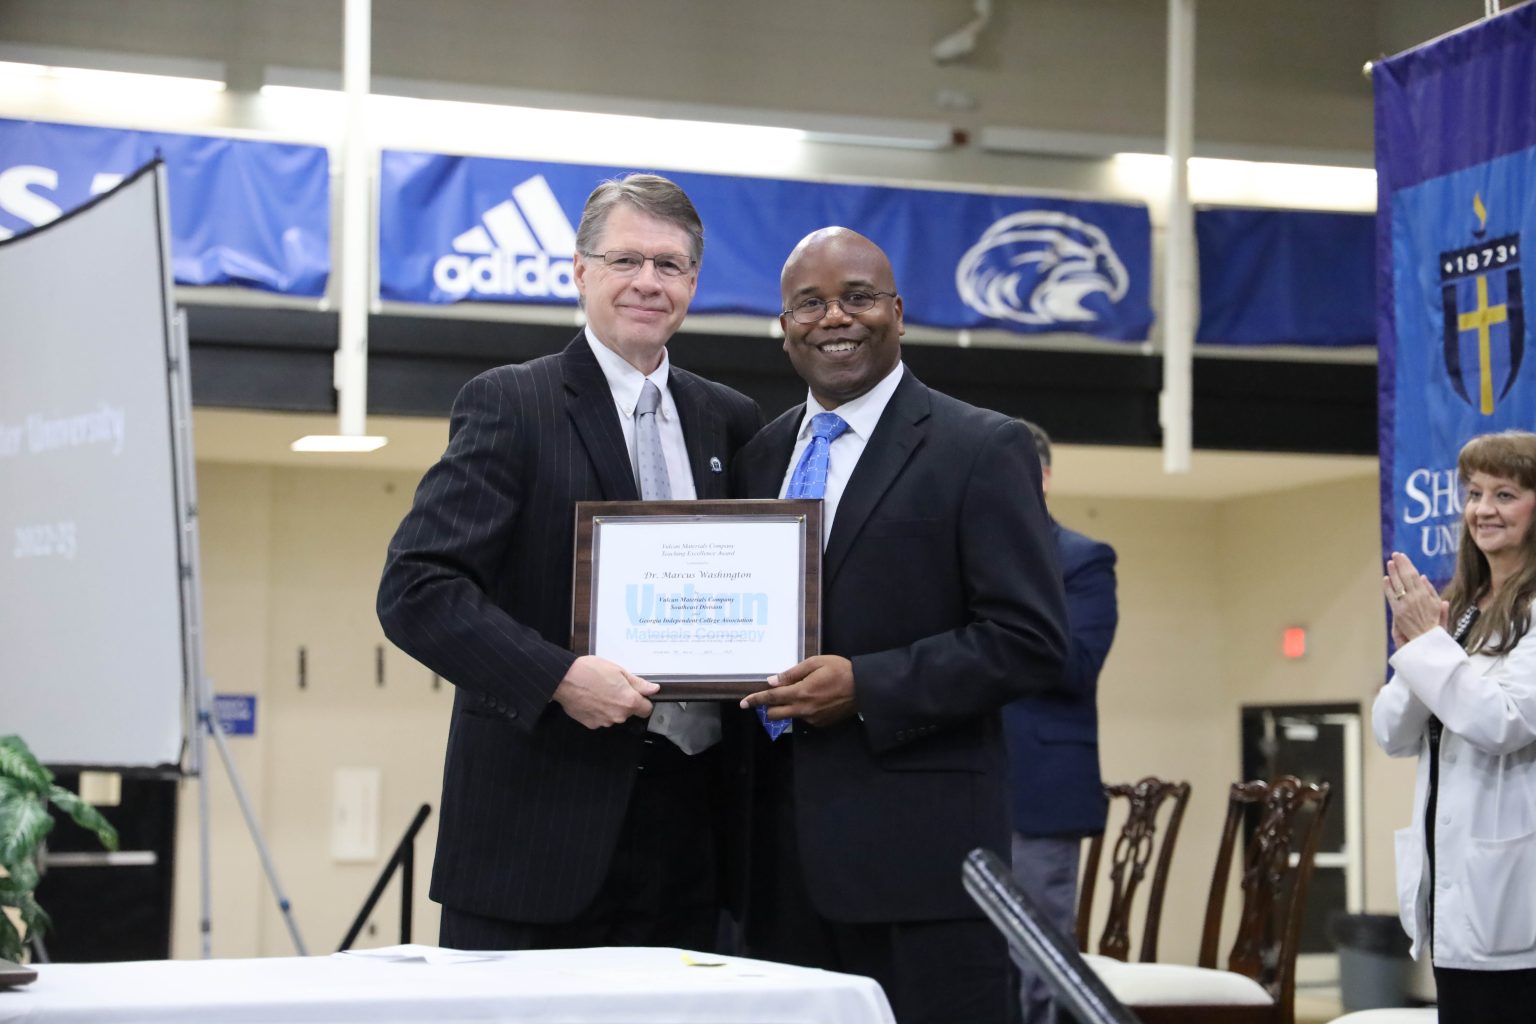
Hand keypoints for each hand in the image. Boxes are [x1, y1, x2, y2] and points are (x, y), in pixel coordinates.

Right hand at [552, 655, 656, 728]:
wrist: (564, 679)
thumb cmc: (590, 671)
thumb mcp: (618, 670)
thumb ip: (638, 683)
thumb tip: (653, 689)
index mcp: (628, 701)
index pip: (647, 709)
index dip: (643, 701)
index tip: (637, 694)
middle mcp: (618, 715)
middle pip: (629, 712)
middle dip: (624, 702)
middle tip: (613, 687)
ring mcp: (604, 722)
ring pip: (614, 716)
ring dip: (610, 707)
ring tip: (599, 691)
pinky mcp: (591, 724)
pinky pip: (600, 719)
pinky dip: (598, 711)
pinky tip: (590, 699)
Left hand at [738, 655, 856, 727]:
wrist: (864, 688)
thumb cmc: (840, 670)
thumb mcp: (815, 663)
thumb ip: (792, 673)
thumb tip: (772, 681)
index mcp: (800, 693)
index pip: (771, 699)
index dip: (755, 701)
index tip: (743, 704)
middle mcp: (803, 710)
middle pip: (775, 714)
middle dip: (768, 707)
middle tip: (772, 697)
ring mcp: (812, 719)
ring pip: (790, 716)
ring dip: (788, 707)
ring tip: (803, 693)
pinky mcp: (821, 724)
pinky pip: (804, 719)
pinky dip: (803, 710)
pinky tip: (816, 699)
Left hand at [1383, 551, 1444, 644]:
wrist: (1427, 640)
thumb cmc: (1434, 624)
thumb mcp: (1437, 607)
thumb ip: (1431, 591)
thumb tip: (1423, 577)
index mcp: (1426, 595)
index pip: (1415, 575)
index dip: (1407, 565)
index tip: (1402, 557)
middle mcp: (1416, 597)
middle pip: (1406, 577)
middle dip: (1400, 564)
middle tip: (1395, 554)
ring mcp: (1406, 604)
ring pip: (1398, 584)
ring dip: (1393, 572)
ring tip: (1390, 563)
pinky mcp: (1398, 612)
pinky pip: (1391, 596)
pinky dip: (1388, 587)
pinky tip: (1385, 578)